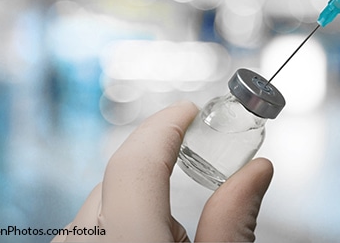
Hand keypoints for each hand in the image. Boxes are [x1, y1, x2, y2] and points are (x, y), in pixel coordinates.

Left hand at [52, 101, 272, 241]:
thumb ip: (232, 223)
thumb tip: (257, 171)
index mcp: (127, 241)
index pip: (136, 161)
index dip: (165, 127)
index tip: (188, 110)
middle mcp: (82, 242)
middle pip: (118, 179)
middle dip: (155, 166)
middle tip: (192, 169)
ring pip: (101, 203)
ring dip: (135, 202)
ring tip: (168, 236)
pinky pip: (88, 226)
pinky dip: (117, 223)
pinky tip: (140, 242)